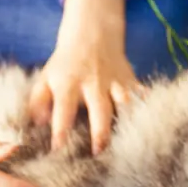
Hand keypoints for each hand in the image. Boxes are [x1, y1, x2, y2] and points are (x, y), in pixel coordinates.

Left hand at [29, 0, 142, 154]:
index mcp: (68, 83)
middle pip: (99, 111)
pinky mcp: (130, 79)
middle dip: (100, 134)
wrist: (92, 32)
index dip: (60, 131)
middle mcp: (93, 83)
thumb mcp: (45, 77)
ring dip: (126, 124)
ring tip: (128, 146)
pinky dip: (147, 107)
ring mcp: (114, 81)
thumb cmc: (66, 63)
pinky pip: (141, 94)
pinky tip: (152, 123)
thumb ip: (38, 101)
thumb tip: (36, 125)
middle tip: (99, 154)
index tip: (58, 150)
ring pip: (125, 104)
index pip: (63, 110)